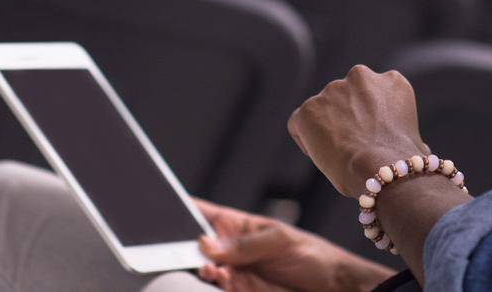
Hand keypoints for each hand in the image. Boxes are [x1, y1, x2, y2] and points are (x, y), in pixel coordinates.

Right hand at [194, 199, 393, 291]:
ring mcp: (231, 271)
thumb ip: (244, 244)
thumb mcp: (279, 239)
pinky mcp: (237, 291)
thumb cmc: (309, 253)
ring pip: (201, 268)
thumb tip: (206, 243)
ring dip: (200, 266)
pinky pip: (216, 287)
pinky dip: (213, 283)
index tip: (162, 208)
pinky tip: (218, 276)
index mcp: (235, 224)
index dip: (179, 208)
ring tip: (209, 265)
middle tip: (180, 245)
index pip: (200, 212)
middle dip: (181, 244)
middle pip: (192, 244)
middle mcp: (228, 248)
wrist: (330, 286)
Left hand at [288, 66, 426, 197]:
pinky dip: (306, 138)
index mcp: (392, 82)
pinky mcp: (308, 108)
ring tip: (336, 153)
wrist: (380, 166)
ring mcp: (332, 90)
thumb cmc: (402, 162)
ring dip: (326, 126)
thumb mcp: (415, 140)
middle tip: (350, 143)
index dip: (368, 116)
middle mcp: (361, 76)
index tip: (368, 135)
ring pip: (323, 108)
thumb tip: (416, 150)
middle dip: (346, 116)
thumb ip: (404, 134)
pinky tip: (319, 155)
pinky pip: (300, 123)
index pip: (372, 92)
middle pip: (346, 96)